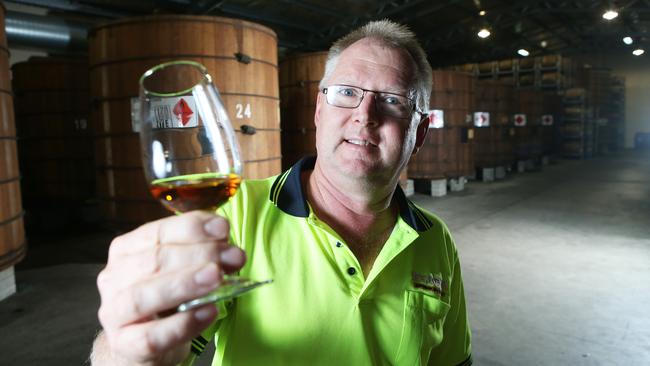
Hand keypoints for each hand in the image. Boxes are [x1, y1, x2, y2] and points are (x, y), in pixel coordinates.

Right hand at [96, 211, 244, 364]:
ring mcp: (115, 314)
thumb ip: (198, 253)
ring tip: (217, 278)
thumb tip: (224, 239)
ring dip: (185, 284)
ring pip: (144, 296)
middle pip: (154, 260)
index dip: (192, 228)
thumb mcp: (179, 270)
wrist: (143, 346)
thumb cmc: (164, 302)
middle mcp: (114, 279)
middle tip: (233, 256)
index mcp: (125, 251)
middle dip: (199, 254)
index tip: (223, 228)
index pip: (157, 232)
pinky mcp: (124, 346)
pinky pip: (151, 336)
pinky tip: (208, 312)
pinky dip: (182, 324)